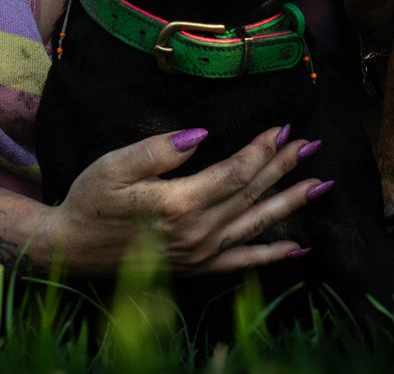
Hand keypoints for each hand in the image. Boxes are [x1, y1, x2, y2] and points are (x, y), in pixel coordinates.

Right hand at [50, 124, 328, 274]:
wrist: (72, 247)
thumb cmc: (91, 198)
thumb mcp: (114, 165)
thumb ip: (159, 150)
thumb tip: (199, 135)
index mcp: (178, 203)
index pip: (235, 173)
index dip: (262, 149)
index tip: (283, 128)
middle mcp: (196, 233)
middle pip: (251, 193)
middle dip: (285, 166)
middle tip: (313, 143)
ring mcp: (199, 253)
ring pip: (256, 224)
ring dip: (291, 202)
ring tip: (322, 183)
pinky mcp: (197, 266)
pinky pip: (243, 261)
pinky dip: (273, 254)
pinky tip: (298, 246)